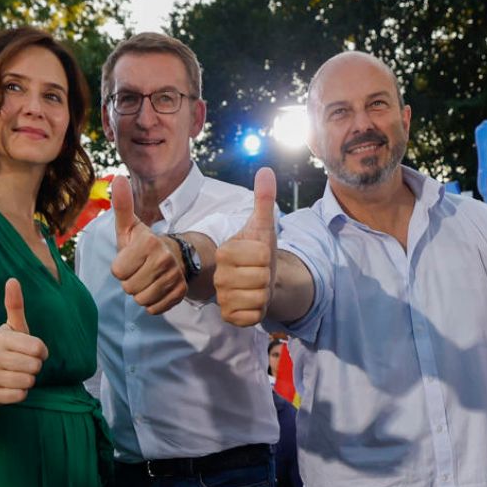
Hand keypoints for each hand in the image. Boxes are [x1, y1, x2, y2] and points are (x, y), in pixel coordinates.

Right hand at [0, 278, 47, 404]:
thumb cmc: (5, 346)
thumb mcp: (12, 326)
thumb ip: (15, 305)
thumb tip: (13, 280)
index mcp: (1, 338)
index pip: (39, 348)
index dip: (41, 351)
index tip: (33, 351)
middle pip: (35, 366)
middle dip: (34, 366)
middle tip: (24, 363)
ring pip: (28, 382)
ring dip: (28, 379)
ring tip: (18, 373)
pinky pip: (19, 396)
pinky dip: (21, 392)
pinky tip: (12, 385)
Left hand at [109, 176, 188, 314]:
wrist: (175, 256)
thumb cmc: (143, 242)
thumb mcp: (130, 225)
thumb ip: (122, 205)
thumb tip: (118, 179)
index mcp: (149, 243)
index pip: (118, 272)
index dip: (120, 267)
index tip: (130, 258)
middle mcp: (164, 260)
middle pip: (129, 288)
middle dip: (130, 281)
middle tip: (139, 269)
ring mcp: (174, 278)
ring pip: (141, 300)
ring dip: (140, 292)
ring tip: (147, 278)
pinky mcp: (180, 293)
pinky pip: (154, 309)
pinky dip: (152, 302)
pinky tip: (156, 288)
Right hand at [214, 166, 276, 326]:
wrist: (259, 280)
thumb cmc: (259, 252)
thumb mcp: (264, 226)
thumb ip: (264, 199)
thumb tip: (265, 170)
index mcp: (225, 251)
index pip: (261, 254)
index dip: (267, 256)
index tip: (258, 256)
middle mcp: (219, 276)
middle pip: (262, 277)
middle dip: (267, 275)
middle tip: (259, 273)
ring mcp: (222, 297)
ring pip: (259, 297)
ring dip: (264, 293)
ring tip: (257, 287)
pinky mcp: (229, 316)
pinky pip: (253, 316)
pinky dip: (260, 310)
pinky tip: (253, 301)